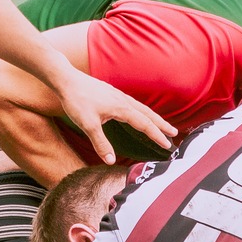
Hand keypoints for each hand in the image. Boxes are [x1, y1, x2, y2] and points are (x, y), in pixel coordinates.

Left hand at [51, 69, 175, 164]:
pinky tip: (138, 113)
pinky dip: (141, 111)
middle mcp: (123, 100)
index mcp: (121, 108)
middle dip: (162, 125)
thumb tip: (111, 161)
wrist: (66, 80)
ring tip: (161, 125)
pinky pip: (133, 103)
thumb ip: (100, 143)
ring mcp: (118, 95)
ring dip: (153, 117)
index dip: (156, 135)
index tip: (167, 145)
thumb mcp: (87, 125)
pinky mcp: (111, 93)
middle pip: (148, 114)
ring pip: (141, 108)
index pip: (144, 124)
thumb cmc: (76, 100)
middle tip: (175, 133)